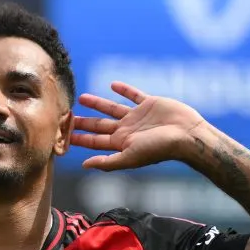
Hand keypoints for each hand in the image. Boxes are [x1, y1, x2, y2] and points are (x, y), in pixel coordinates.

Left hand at [71, 82, 205, 170]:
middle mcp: (127, 130)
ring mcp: (137, 117)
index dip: (79, 137)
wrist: (186, 135)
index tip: (63, 133)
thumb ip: (107, 162)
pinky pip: (133, 95)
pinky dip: (124, 90)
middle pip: (100, 125)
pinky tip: (113, 84)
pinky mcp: (149, 104)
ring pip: (112, 108)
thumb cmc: (159, 149)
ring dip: (98, 104)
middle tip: (67, 116)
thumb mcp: (130, 157)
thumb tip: (84, 165)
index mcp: (121, 144)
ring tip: (82, 98)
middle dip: (84, 122)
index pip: (95, 141)